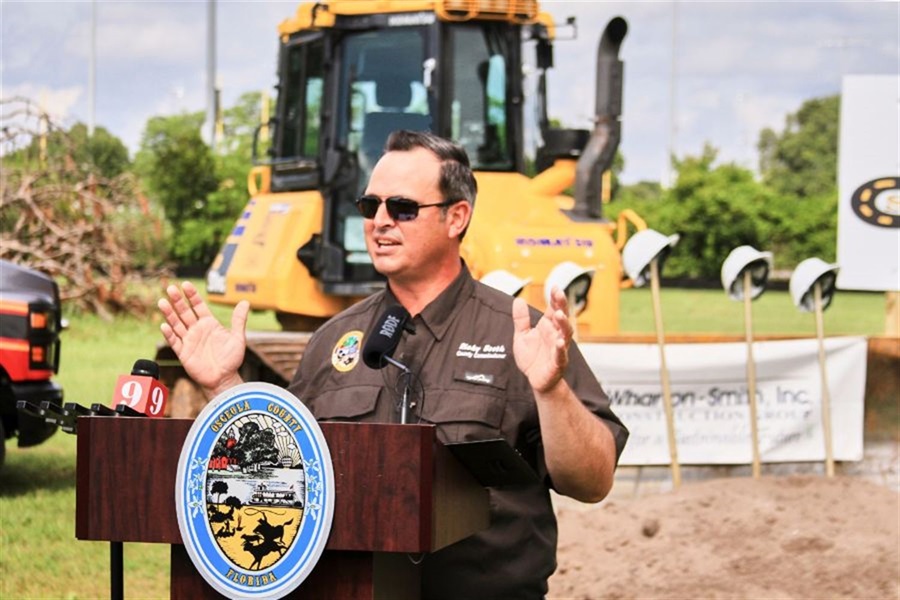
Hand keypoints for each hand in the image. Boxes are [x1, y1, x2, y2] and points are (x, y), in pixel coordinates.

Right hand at [158, 281, 248, 395]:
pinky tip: (164, 325)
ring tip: (162, 302)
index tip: (185, 284)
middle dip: (177, 301)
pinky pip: (175, 342)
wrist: (225, 379)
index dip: (192, 295)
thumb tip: (245, 302)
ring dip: (169, 314)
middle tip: (170, 288)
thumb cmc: (232, 359)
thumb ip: (239, 320)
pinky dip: (169, 334)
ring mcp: (189, 341)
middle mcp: (197, 330)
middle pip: (184, 312)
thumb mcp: (238, 338)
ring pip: (176, 324)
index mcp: (209, 324)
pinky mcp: (184, 353)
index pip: (198, 306)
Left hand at [512, 286, 572, 394]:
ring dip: (564, 324)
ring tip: (559, 314)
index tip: (554, 287)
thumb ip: (521, 319)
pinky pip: (561, 355)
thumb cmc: (532, 357)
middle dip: (561, 305)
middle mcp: (556, 335)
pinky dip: (561, 349)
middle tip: (559, 294)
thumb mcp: (522, 335)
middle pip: (562, 318)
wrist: (535, 380)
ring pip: (565, 334)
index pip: (553, 309)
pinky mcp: (558, 363)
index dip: (555, 298)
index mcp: (548, 327)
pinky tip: (560, 342)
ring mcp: (559, 348)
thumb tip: (518, 300)